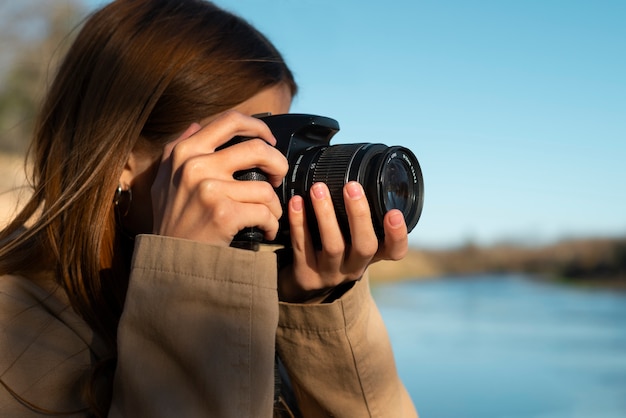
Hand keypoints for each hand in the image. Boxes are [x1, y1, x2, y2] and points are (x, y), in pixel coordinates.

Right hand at [151, 111, 288, 245]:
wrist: (169, 260)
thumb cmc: (172, 222)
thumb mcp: (164, 180)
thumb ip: (176, 150)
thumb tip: (195, 124)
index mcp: (185, 152)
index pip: (230, 121)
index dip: (258, 126)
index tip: (270, 141)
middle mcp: (195, 166)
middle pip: (258, 148)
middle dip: (279, 163)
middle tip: (279, 178)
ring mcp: (209, 189)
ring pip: (265, 188)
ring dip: (274, 206)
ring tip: (268, 216)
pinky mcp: (224, 213)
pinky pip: (265, 212)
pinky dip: (271, 224)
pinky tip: (265, 231)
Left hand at [279, 181, 407, 302]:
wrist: (304, 285)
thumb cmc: (334, 250)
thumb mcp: (352, 239)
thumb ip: (359, 215)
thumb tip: (357, 167)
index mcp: (372, 256)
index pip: (395, 251)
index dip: (398, 235)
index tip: (394, 213)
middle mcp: (355, 266)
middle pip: (364, 246)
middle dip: (359, 215)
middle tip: (352, 186)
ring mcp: (330, 273)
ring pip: (333, 246)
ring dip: (326, 214)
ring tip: (318, 188)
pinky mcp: (306, 274)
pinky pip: (302, 246)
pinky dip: (299, 222)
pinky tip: (296, 202)